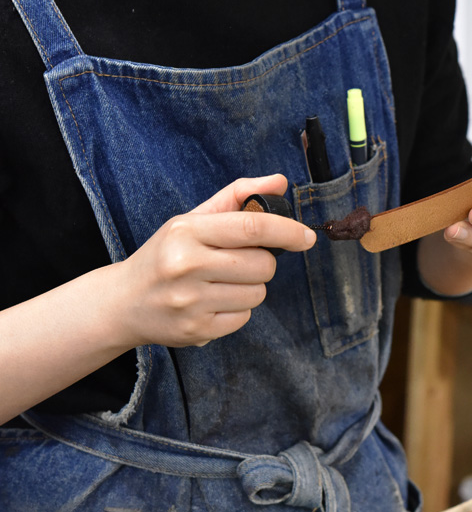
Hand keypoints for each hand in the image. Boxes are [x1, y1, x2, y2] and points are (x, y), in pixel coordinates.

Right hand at [115, 175, 315, 347]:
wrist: (123, 302)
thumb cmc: (166, 254)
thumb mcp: (193, 220)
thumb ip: (237, 197)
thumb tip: (280, 181)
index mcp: (187, 231)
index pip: (252, 226)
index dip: (288, 231)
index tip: (308, 237)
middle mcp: (187, 265)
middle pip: (263, 265)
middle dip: (262, 262)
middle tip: (238, 262)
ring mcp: (190, 301)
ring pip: (258, 293)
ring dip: (250, 287)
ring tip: (220, 283)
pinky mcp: (196, 330)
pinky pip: (244, 317)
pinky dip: (237, 310)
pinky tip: (212, 303)